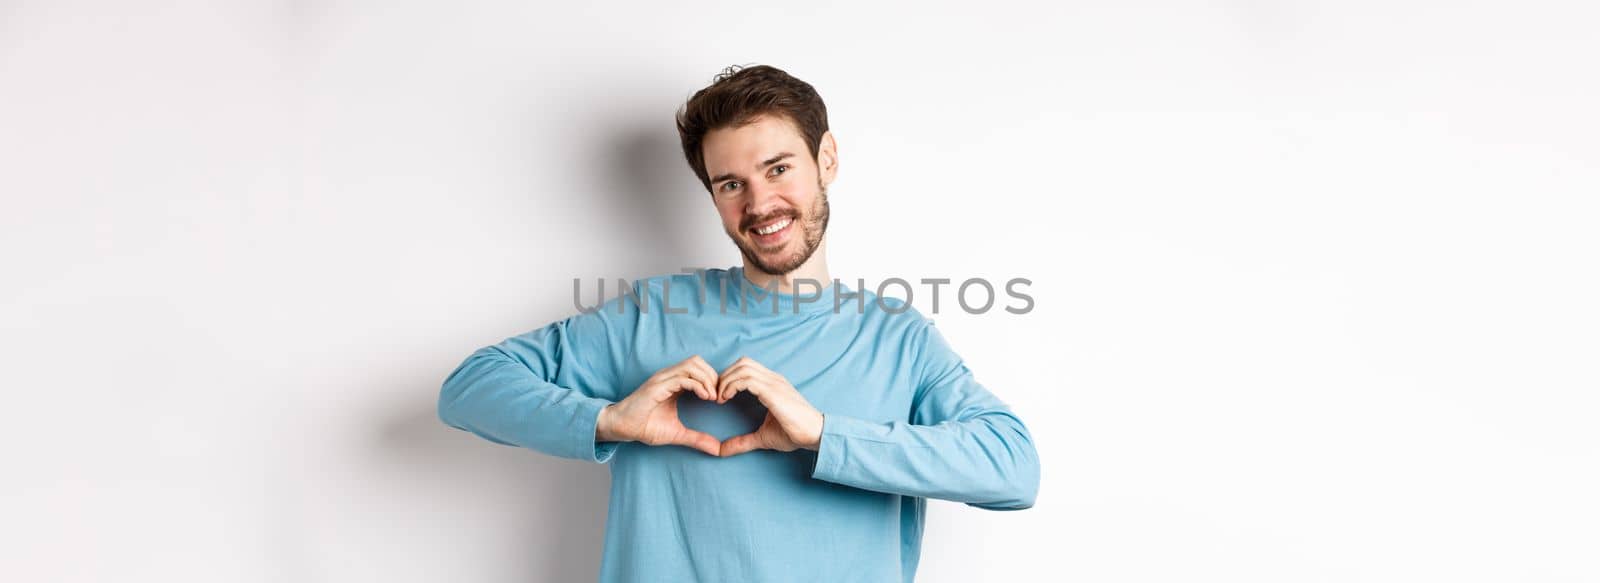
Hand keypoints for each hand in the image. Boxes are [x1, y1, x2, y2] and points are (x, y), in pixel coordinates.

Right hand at [596, 355, 720, 455]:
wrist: (622, 428)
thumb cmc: (645, 427)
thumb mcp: (677, 433)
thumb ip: (696, 438)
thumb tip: (716, 450)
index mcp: (674, 382)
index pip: (699, 368)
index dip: (713, 379)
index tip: (720, 398)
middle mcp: (668, 376)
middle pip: (698, 361)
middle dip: (713, 376)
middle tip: (718, 396)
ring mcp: (662, 379)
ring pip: (692, 365)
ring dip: (707, 379)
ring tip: (712, 397)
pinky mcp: (657, 386)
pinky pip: (682, 378)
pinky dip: (698, 385)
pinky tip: (704, 397)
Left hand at [715, 356, 823, 455]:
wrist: (815, 434)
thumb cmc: (794, 433)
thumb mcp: (763, 437)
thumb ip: (743, 441)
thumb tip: (722, 451)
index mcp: (772, 384)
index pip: (747, 367)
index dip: (730, 377)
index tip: (721, 396)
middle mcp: (773, 379)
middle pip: (742, 362)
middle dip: (725, 376)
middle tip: (717, 395)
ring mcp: (774, 383)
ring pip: (743, 368)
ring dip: (726, 380)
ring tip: (720, 398)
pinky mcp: (773, 392)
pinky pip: (747, 380)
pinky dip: (732, 386)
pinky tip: (727, 399)